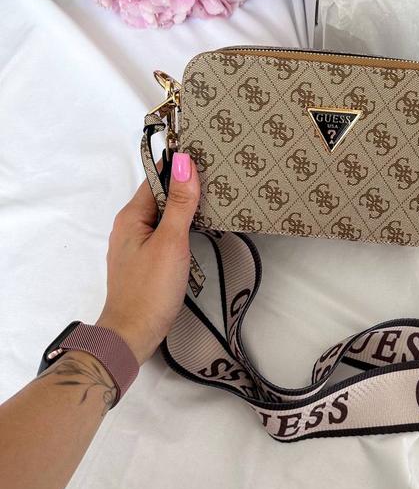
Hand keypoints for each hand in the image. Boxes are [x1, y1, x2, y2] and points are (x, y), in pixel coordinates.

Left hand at [96, 153, 199, 364]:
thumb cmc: (150, 288)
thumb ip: (179, 203)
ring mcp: (136, 246)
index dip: (179, 166)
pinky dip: (182, 229)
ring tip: (216, 199)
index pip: (156, 179)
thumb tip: (185, 162)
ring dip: (185, 209)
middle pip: (160, 197)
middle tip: (220, 175)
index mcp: (130, 216)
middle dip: (186, 187)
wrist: (133, 335)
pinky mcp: (145, 263)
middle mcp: (129, 227)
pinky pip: (164, 234)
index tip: (207, 153)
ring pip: (163, 217)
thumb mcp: (171, 242)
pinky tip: (200, 231)